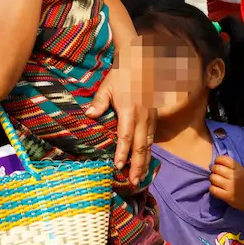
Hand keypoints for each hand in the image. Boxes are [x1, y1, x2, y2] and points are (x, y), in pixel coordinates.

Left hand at [85, 42, 156, 186]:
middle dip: (137, 166)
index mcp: (129, 110)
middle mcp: (142, 116)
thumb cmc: (122, 74)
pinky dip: (148, 152)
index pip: (125, 136)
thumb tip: (89, 114)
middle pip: (141, 146)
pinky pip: (152, 138)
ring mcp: (150, 117)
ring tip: (140, 178)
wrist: (143, 62)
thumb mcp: (108, 86)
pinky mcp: (154, 117)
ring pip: (149, 144)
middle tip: (134, 182)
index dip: (122, 152)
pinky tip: (145, 161)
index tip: (117, 166)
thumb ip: (99, 102)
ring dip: (144, 162)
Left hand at [208, 155, 243, 214]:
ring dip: (213, 179)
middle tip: (217, 174)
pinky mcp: (227, 196)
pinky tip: (217, 189)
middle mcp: (234, 176)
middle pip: (216, 168)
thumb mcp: (242, 171)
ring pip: (213, 178)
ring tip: (216, 182)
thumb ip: (231, 167)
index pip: (223, 159)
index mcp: (239, 168)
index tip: (217, 163)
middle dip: (214, 170)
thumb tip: (216, 163)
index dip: (217, 160)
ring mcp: (230, 187)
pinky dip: (212, 188)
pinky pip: (213, 189)